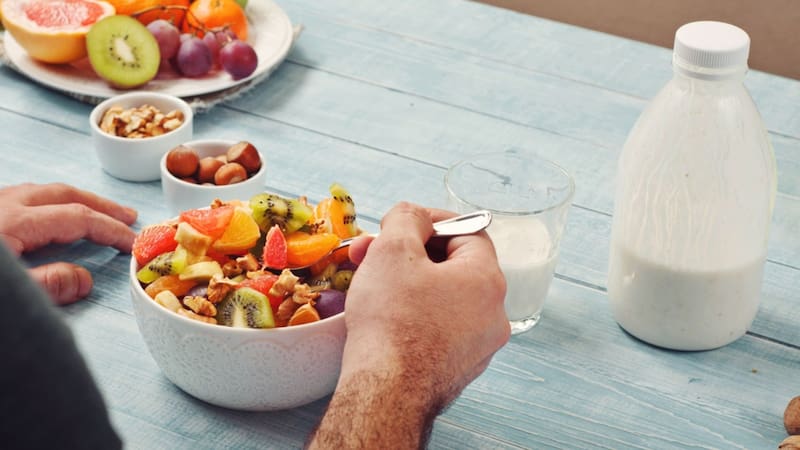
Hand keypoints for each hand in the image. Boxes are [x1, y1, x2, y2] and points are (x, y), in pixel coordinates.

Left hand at [0, 183, 137, 303]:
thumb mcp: (6, 292)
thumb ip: (47, 286)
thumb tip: (84, 281)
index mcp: (13, 221)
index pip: (77, 217)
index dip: (110, 229)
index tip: (131, 242)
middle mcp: (3, 204)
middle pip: (65, 195)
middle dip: (102, 206)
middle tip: (129, 217)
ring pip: (44, 192)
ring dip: (78, 201)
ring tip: (98, 212)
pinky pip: (26, 198)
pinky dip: (53, 203)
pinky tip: (54, 216)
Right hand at [307, 202, 508, 448]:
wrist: (385, 393)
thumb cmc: (392, 319)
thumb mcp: (393, 250)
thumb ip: (407, 218)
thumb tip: (414, 217)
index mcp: (487, 280)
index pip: (468, 232)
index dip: (431, 220)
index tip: (401, 222)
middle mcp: (493, 315)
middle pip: (452, 266)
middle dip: (409, 253)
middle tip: (371, 251)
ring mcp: (477, 346)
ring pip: (443, 298)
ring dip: (408, 282)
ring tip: (370, 282)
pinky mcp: (457, 369)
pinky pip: (438, 328)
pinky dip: (414, 315)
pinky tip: (384, 316)